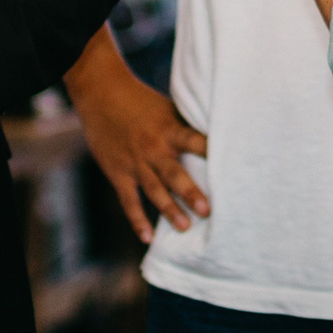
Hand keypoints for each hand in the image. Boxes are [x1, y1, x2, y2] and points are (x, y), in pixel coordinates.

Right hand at [72, 65, 209, 243]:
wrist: (100, 94)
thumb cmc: (142, 101)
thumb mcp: (168, 107)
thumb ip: (187, 126)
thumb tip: (222, 136)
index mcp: (170, 129)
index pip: (195, 141)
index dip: (211, 152)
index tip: (231, 166)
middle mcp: (153, 148)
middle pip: (174, 173)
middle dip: (190, 192)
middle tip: (207, 211)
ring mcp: (135, 162)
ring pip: (154, 190)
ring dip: (169, 209)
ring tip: (185, 227)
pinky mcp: (118, 172)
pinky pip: (128, 200)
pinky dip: (137, 219)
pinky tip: (147, 238)